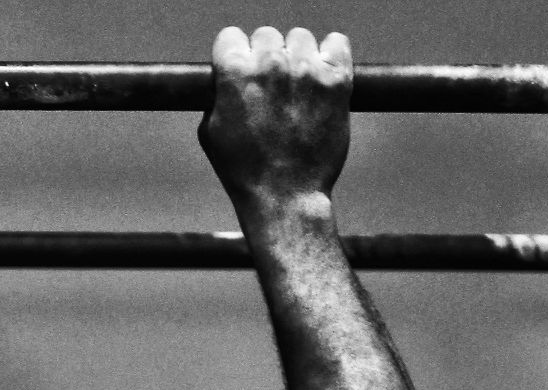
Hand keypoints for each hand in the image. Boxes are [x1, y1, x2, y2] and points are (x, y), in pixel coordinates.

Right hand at [198, 27, 350, 208]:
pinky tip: (321, 73)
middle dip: (264, 56)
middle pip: (265, 35)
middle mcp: (271, 64)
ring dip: (295, 55)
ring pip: (299, 38)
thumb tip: (225, 77)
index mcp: (235, 73)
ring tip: (295, 84)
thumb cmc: (242, 170)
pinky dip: (330, 52)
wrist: (284, 196)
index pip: (230, 36)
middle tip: (268, 86)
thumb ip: (217, 94)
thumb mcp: (210, 131)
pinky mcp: (337, 81)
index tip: (238, 71)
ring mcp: (307, 71)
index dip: (231, 55)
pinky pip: (337, 42)